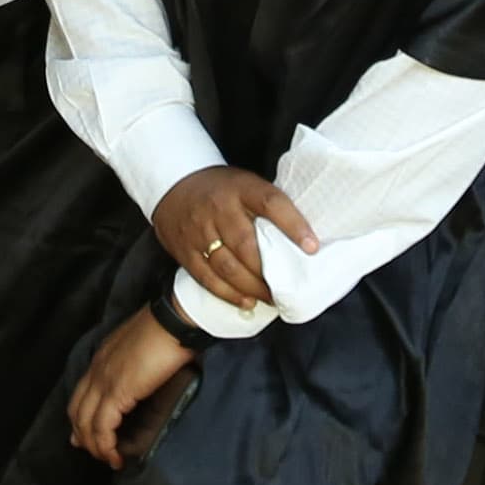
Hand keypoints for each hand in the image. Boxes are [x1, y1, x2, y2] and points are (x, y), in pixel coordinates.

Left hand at [70, 308, 196, 467]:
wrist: (174, 319)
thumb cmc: (169, 329)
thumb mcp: (144, 347)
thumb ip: (135, 364)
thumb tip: (139, 383)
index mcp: (102, 358)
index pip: (80, 394)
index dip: (81, 418)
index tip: (85, 436)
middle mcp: (97, 369)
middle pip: (77, 411)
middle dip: (84, 437)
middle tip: (98, 453)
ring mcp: (104, 380)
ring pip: (86, 423)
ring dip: (95, 446)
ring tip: (110, 460)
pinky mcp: (117, 391)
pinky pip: (102, 426)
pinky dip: (106, 445)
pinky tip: (115, 456)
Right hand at [148, 164, 319, 316]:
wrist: (172, 183)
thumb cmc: (221, 189)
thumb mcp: (245, 184)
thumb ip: (267, 205)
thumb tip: (303, 236)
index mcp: (241, 188)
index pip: (271, 203)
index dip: (293, 225)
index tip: (312, 246)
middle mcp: (219, 208)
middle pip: (246, 245)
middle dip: (268, 272)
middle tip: (286, 288)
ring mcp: (199, 230)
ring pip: (227, 266)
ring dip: (252, 287)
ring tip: (270, 298)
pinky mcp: (184, 250)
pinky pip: (207, 278)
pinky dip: (229, 294)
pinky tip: (246, 301)